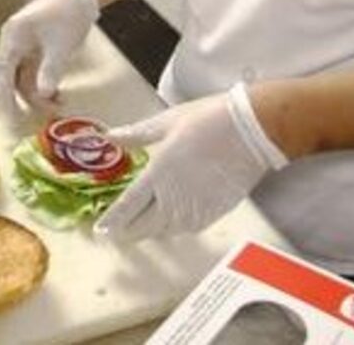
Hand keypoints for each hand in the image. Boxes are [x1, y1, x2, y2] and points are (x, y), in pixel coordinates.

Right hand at [0, 0, 98, 118]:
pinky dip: (41, 87)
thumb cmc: (68, 15)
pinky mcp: (32, 52)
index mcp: (14, 37)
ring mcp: (21, 48)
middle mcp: (12, 43)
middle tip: (20, 122)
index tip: (7, 117)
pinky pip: (31, 75)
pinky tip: (57, 96)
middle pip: (6, 78)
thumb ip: (51, 70)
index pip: (3, 72)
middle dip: (14, 100)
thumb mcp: (62, 45)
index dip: (3, 96)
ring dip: (34, 95)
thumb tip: (44, 93)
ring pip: (20, 79)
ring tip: (55, 107)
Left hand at [94, 83, 287, 240]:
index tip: (102, 229)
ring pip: (165, 231)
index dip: (113, 220)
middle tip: (117, 232)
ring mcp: (196, 208)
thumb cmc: (209, 121)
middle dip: (128, 231)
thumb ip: (136, 134)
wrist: (251, 131)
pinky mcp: (215, 212)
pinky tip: (169, 223)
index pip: (128, 206)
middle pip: (144, 226)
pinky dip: (173, 229)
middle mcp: (175, 198)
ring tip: (139, 228)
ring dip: (150, 231)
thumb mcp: (166, 122)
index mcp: (158, 174)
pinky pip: (187, 229)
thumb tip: (111, 136)